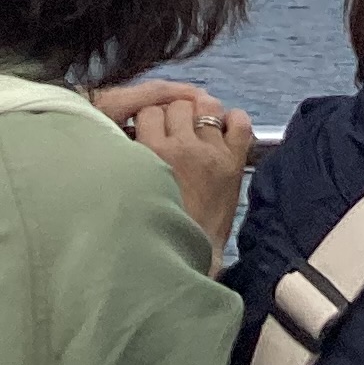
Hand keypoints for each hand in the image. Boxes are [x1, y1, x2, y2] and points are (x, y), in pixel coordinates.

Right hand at [95, 79, 254, 244]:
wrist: (183, 258)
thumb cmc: (149, 230)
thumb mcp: (127, 190)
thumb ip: (126, 162)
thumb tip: (123, 140)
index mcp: (149, 154)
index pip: (148, 111)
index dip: (149, 118)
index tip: (150, 128)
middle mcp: (181, 147)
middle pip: (177, 106)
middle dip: (173, 113)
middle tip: (174, 131)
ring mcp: (211, 151)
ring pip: (207, 106)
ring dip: (201, 111)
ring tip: (197, 126)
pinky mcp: (234, 161)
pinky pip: (240, 122)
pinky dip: (233, 120)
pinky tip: (223, 130)